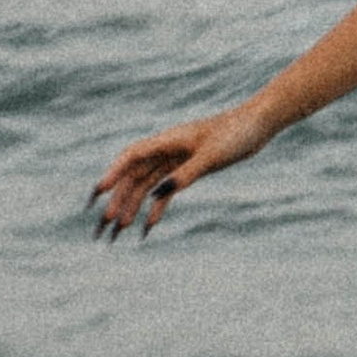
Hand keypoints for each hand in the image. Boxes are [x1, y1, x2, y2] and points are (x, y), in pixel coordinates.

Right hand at [91, 96, 272, 240]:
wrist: (258, 124)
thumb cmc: (237, 133)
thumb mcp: (212, 156)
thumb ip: (185, 175)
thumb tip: (157, 196)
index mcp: (168, 141)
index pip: (131, 157)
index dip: (113, 174)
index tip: (98, 194)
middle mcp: (166, 150)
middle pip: (133, 177)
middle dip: (116, 201)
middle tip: (102, 227)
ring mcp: (176, 160)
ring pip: (146, 186)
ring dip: (131, 208)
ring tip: (117, 232)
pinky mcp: (188, 169)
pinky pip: (165, 190)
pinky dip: (156, 208)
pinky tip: (148, 227)